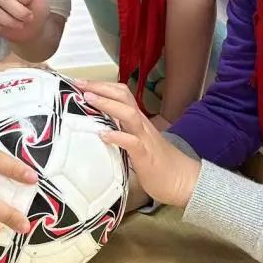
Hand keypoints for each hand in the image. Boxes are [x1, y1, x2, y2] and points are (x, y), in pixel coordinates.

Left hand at [77, 80, 201, 208]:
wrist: (183, 180)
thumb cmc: (157, 163)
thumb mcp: (135, 143)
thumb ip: (120, 133)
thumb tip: (96, 129)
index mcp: (137, 120)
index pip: (121, 94)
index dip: (102, 86)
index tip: (81, 82)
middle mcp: (141, 124)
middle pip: (123, 96)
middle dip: (101, 87)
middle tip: (79, 83)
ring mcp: (144, 138)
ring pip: (128, 114)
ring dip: (107, 104)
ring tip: (88, 99)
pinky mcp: (146, 156)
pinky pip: (132, 142)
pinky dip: (117, 136)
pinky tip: (103, 134)